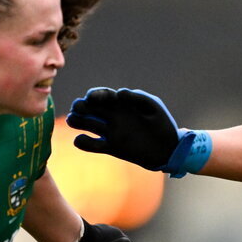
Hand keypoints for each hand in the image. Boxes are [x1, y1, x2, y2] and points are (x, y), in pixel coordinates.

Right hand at [66, 88, 211, 176]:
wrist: (169, 149)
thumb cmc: (163, 124)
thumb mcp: (153, 107)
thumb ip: (138, 98)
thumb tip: (121, 93)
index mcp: (122, 103)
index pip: (103, 95)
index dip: (95, 94)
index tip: (91, 96)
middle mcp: (113, 116)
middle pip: (90, 108)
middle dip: (82, 106)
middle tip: (78, 107)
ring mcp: (111, 132)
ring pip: (88, 124)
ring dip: (77, 121)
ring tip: (72, 120)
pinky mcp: (111, 147)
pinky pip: (93, 145)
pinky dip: (84, 143)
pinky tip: (80, 140)